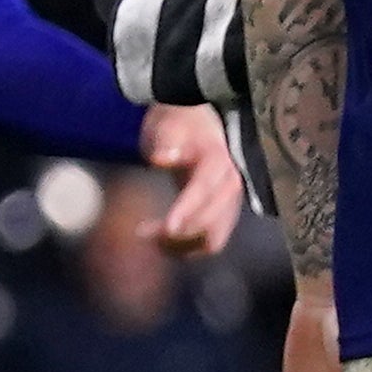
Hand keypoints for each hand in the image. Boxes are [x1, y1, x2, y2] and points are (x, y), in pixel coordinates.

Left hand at [144, 104, 244, 255]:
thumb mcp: (166, 126)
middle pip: (211, 222)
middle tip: (142, 232)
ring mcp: (228, 202)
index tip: (166, 228)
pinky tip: (160, 240)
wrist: (193, 122)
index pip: (203, 190)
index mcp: (216, 160)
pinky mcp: (221, 215)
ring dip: (181, 246)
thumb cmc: (176, 124)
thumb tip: (161, 158)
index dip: (186, 211)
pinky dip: (185, 248)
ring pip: (212, 239)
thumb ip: (165, 142)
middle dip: (179, 234)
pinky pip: (207, 242)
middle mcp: (229, 185)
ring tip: (149, 237)